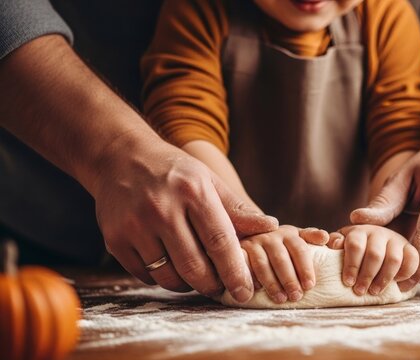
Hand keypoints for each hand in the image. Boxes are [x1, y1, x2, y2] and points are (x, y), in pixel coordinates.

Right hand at [93, 139, 277, 302]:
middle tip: (222, 288)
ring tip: (197, 276)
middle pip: (194, 266)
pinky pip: (146, 275)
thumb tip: (270, 226)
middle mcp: (161, 209)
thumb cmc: (174, 172)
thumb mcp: (208, 180)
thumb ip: (237, 208)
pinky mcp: (115, 239)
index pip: (220, 241)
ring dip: (188, 284)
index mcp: (192, 192)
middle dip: (213, 285)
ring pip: (169, 276)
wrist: (120, 158)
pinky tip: (171, 266)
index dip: (235, 271)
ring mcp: (134, 225)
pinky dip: (162, 278)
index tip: (245, 291)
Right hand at [241, 225, 324, 303]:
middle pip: (281, 258)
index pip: (300, 249)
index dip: (305, 268)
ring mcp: (253, 242)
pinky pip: (244, 265)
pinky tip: (256, 291)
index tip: (310, 286)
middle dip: (289, 279)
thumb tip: (326, 238)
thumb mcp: (297, 239)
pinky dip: (250, 278)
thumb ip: (311, 238)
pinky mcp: (239, 251)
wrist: (253, 236)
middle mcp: (271, 235)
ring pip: (262, 264)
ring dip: (272, 283)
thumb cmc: (283, 245)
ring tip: (280, 299)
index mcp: (289, 233)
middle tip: (296, 296)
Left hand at [328, 224, 417, 295]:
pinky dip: (406, 275)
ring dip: (384, 278)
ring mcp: (396, 240)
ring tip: (375, 291)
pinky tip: (397, 286)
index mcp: (360, 231)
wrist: (373, 244)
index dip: (351, 265)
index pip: (356, 246)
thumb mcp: (341, 244)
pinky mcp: (409, 248)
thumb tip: (335, 244)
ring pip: (394, 259)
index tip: (348, 282)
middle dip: (367, 276)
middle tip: (360, 291)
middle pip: (375, 255)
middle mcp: (379, 233)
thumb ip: (335, 243)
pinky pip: (413, 260)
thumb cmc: (353, 249)